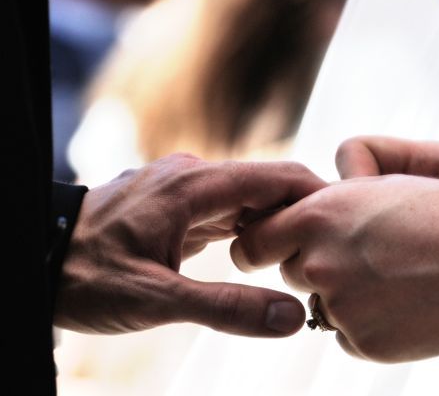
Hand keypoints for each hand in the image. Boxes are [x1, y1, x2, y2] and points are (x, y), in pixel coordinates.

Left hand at [55, 154, 325, 336]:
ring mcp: (181, 188)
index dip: (316, 194)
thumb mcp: (157, 299)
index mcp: (193, 186)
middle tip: (332, 248)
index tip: (348, 220)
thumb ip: (227, 307)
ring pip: (244, 198)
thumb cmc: (86, 276)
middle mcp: (191, 176)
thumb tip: (291, 315)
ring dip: (273, 222)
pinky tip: (260, 253)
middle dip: (299, 213)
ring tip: (305, 254)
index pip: (274, 176)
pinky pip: (222, 209)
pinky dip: (246, 228)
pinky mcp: (173, 204)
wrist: (36, 258)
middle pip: (264, 185)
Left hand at [231, 138, 438, 361]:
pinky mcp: (363, 342)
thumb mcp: (382, 183)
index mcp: (317, 217)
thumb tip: (306, 220)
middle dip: (314, 263)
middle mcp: (318, 263)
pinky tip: (407, 303)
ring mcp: (340, 306)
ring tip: (394, 277)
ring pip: (323, 304)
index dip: (258, 247)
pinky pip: (350, 334)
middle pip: (292, 272)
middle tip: (360, 255)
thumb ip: (330, 200)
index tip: (267, 250)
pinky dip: (369, 323)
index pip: (252, 244)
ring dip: (345, 294)